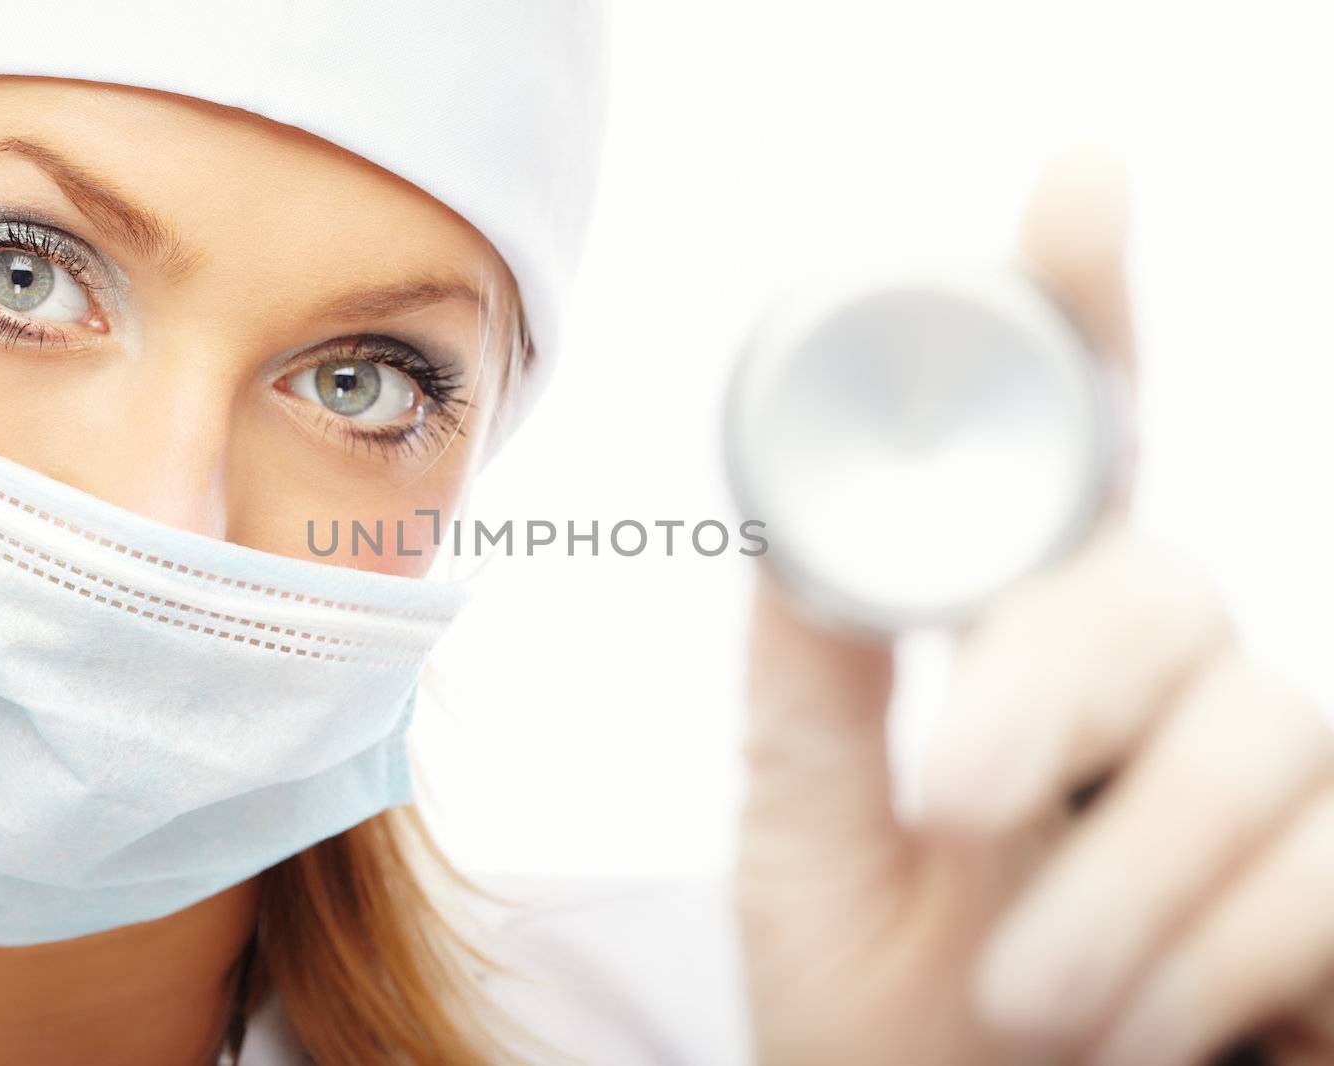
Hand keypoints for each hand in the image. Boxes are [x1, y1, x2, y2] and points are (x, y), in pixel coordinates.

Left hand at [736, 147, 1333, 1065]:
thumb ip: (816, 682)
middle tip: (952, 806)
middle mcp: (1155, 685)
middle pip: (1157, 581)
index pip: (1066, 450)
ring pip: (1265, 724)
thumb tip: (792, 523)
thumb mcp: (807, 838)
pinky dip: (1224, 946)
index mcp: (1013, 645)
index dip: (1080, 307)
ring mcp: (1269, 779)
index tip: (1075, 181)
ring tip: (1017, 996)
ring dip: (1123, 875)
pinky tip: (1139, 1024)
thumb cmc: (869, 1004)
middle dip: (1052, 687)